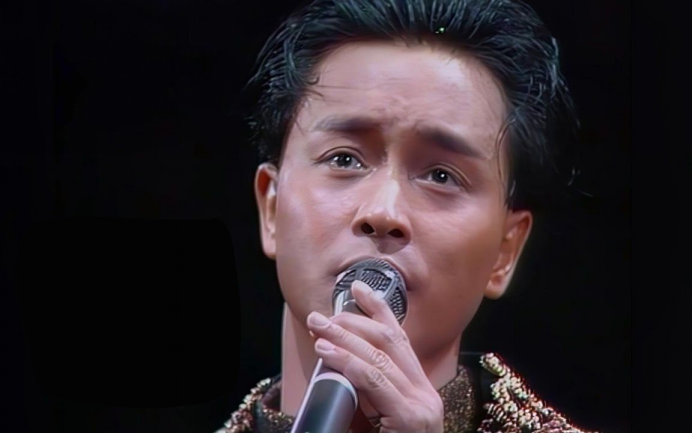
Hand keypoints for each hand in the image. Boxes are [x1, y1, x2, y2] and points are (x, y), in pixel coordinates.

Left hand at [306, 280, 443, 432]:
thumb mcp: (380, 420)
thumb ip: (367, 395)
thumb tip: (337, 369)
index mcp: (420, 392)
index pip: (400, 341)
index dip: (379, 310)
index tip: (358, 289)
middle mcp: (425, 394)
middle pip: (389, 342)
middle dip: (353, 322)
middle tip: (321, 316)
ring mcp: (421, 406)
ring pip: (378, 357)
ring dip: (343, 338)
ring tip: (318, 329)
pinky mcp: (410, 418)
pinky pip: (373, 379)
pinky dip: (347, 362)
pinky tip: (328, 353)